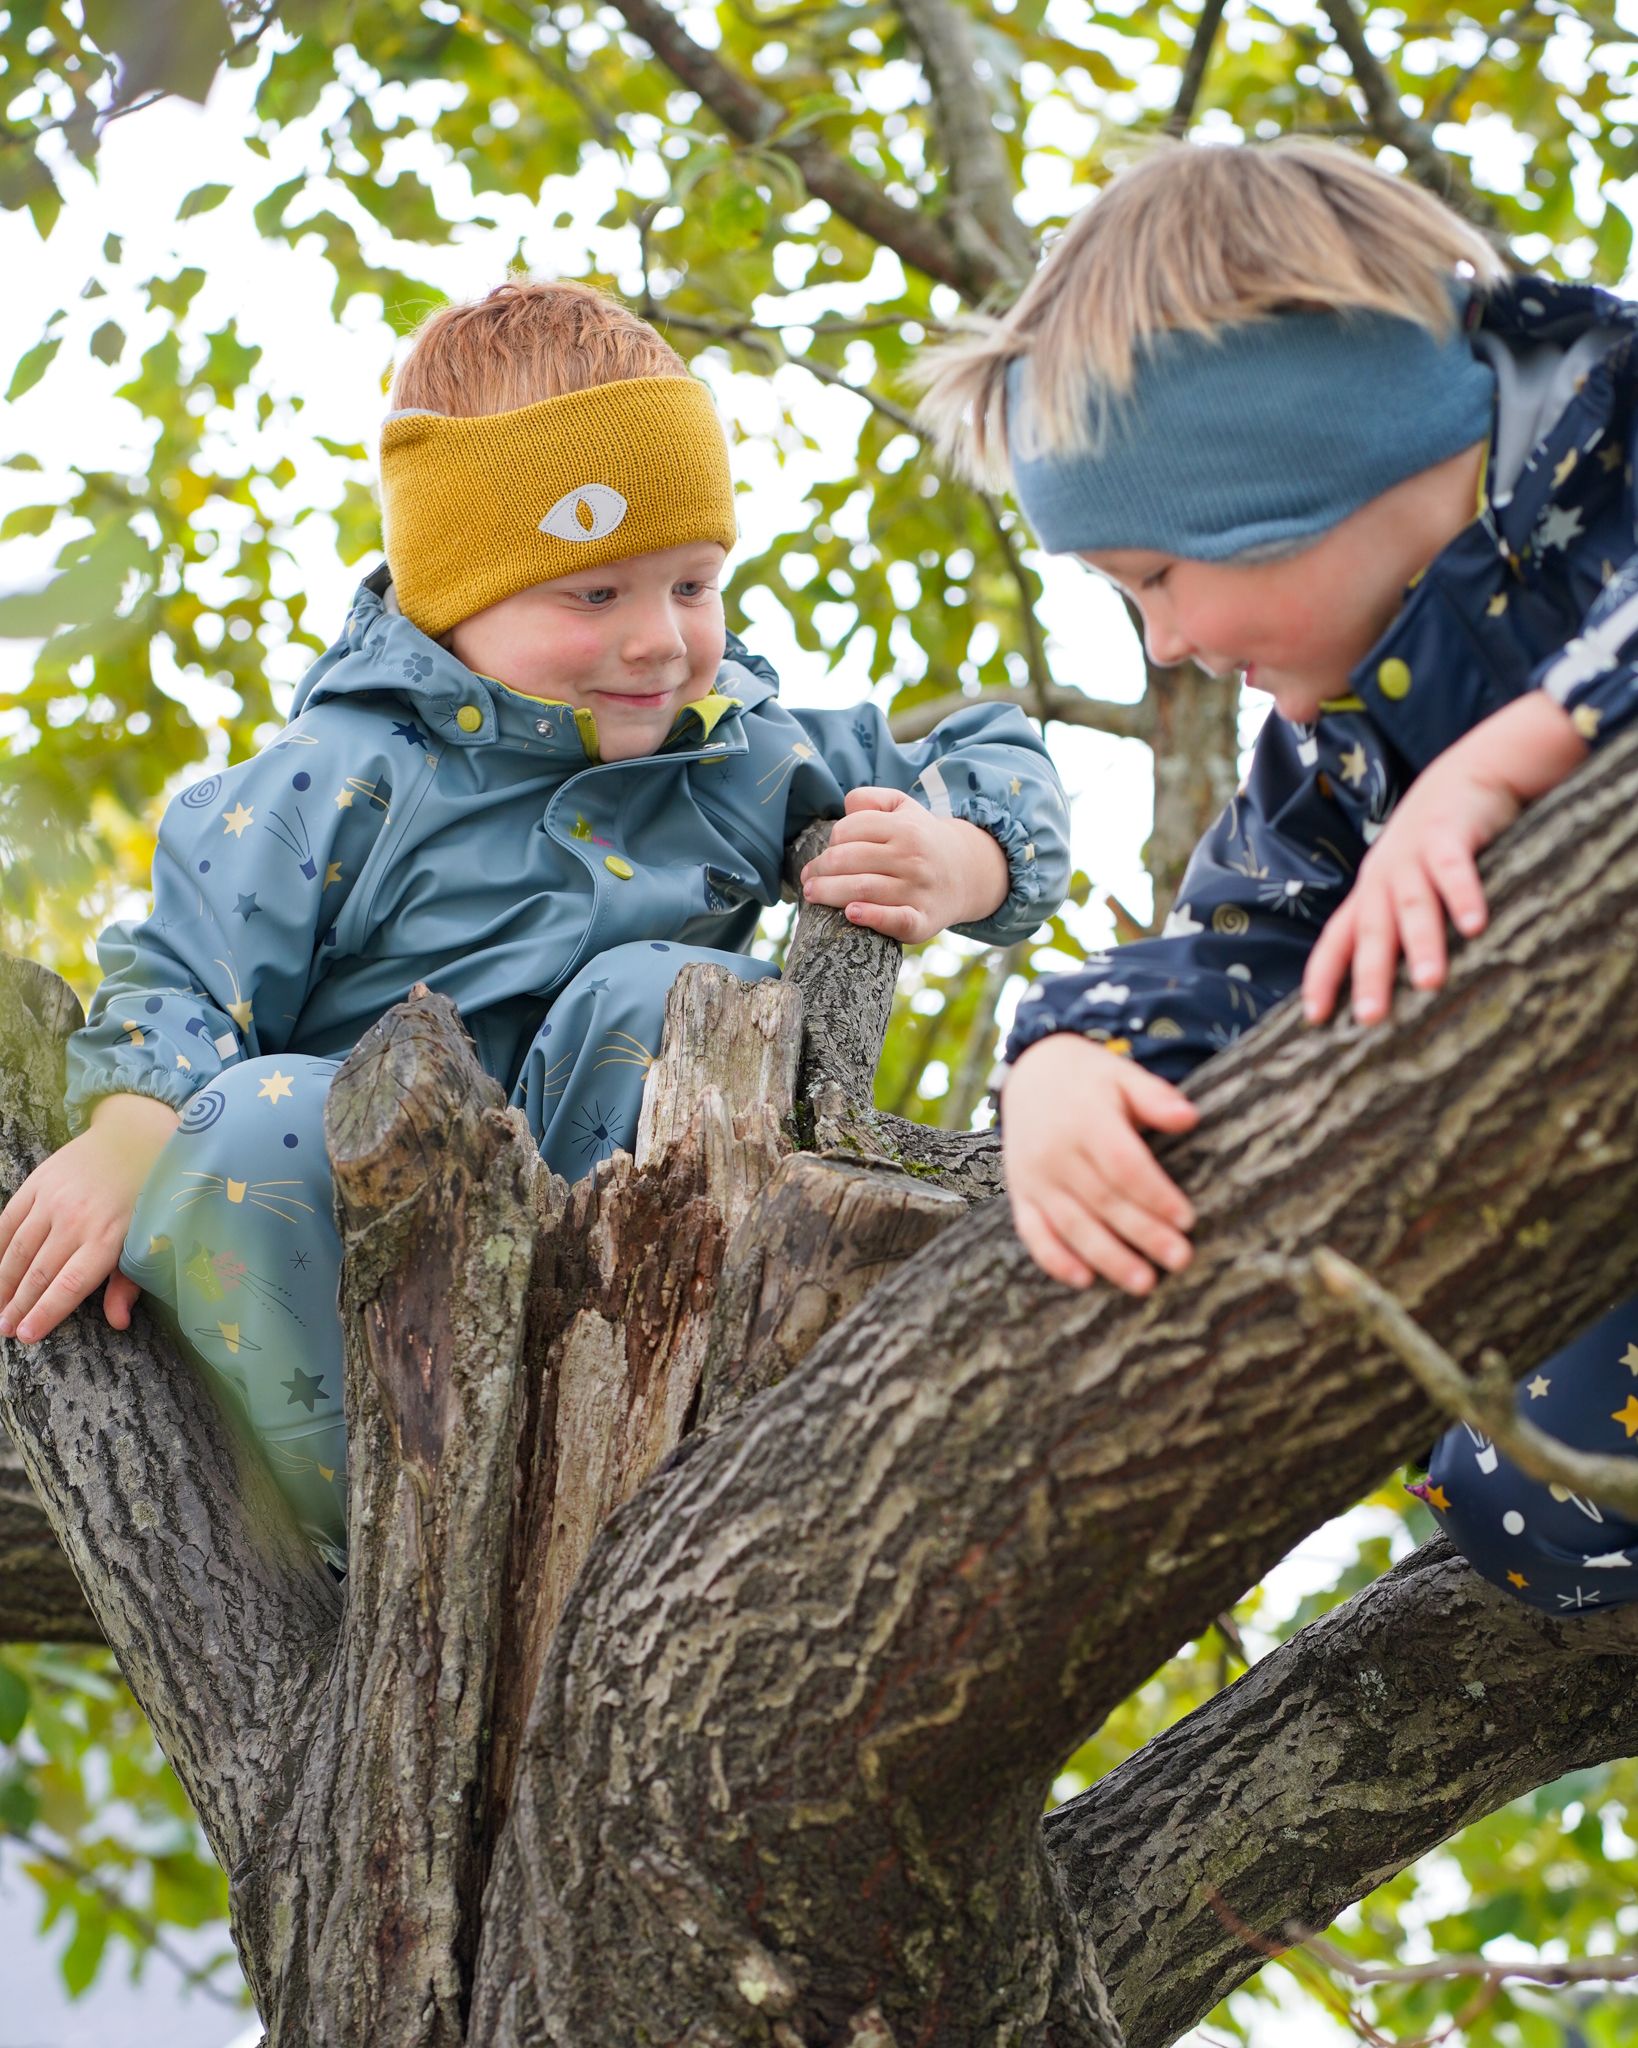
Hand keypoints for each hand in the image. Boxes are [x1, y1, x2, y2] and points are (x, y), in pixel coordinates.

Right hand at [0, 1094, 178, 1344]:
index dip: (45, 1313)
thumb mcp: (149, 1238)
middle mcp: (76, 1219)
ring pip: (18, 1250)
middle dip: (18, 1305)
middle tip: (4, 1329)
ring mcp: (53, 1199)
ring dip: (2, 1282)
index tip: (26, 1335)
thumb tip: (118, 1322)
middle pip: (39, 1272)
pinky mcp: (37, 1182)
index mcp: (107, 1237)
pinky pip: (8, 1221)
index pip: (68, 1285)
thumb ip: (129, 1281)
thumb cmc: (146, 1195)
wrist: (134, 1136)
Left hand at [800, 786, 1008, 941]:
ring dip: (829, 893)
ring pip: (862, 889)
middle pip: (848, 861)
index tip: (826, 854)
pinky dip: (872, 917)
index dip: (830, 843)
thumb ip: (871, 799)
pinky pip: (896, 921)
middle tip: (808, 879)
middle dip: (819, 870)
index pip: (849, 831)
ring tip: (812, 894)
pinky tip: (851, 913)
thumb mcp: (904, 808)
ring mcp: (918, 891)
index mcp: (904, 828)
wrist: (966, 874)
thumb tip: (845, 807)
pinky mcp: (922, 921)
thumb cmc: (921, 840)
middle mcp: (912, 858)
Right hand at [1002, 1035, 1198, 1291]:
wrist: (1031, 1074)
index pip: (1123, 1164)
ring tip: (1144, 1283)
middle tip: (1181, 1259)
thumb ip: (1154, 1096)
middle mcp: (1055, 1152)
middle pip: (1103, 1200)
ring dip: (1108, 1258)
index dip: (1155, 1194)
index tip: (1187, 1219)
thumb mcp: (1122, 1075)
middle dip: (1143, 1234)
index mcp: (1085, 1119)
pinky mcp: (1020, 1195)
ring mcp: (1034, 1177)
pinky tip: (1085, 1280)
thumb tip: (1189, 1117)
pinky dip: (1055, 1259)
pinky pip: (1033, 1233)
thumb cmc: (1089, 1079)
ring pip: (1071, 1225)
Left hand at [1303, 694, 1588, 1026]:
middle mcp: (1383, 878)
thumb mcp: (1409, 885)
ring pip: (1413, 904)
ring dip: (1420, 942)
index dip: (1323, 977)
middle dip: (1370, 975)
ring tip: (1429, 983)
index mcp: (1369, 895)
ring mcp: (1413, 855)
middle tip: (1371, 1018)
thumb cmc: (1435, 845)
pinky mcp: (1449, 834)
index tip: (1313, 1018)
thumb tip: (1401, 992)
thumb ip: (1401, 928)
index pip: (1336, 941)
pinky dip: (1463, 895)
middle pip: (1372, 930)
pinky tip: (1475, 925)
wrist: (1466, 774)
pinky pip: (1455, 869)